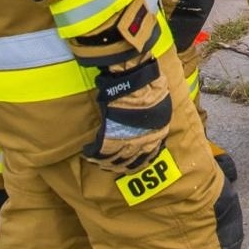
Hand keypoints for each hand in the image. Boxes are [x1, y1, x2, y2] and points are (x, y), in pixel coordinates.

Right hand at [80, 53, 171, 173]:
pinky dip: (92, 154)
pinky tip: (88, 152)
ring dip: (108, 163)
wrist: (134, 82)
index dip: (142, 159)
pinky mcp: (108, 138)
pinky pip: (100, 152)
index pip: (150, 153)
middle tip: (116, 167)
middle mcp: (143, 141)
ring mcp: (126, 141)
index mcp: (158, 132)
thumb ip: (156, 112)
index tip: (136, 163)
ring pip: (116, 160)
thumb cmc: (150, 84)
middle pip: (132, 160)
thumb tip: (151, 112)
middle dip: (124, 165)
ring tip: (101, 163)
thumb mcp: (160, 99)